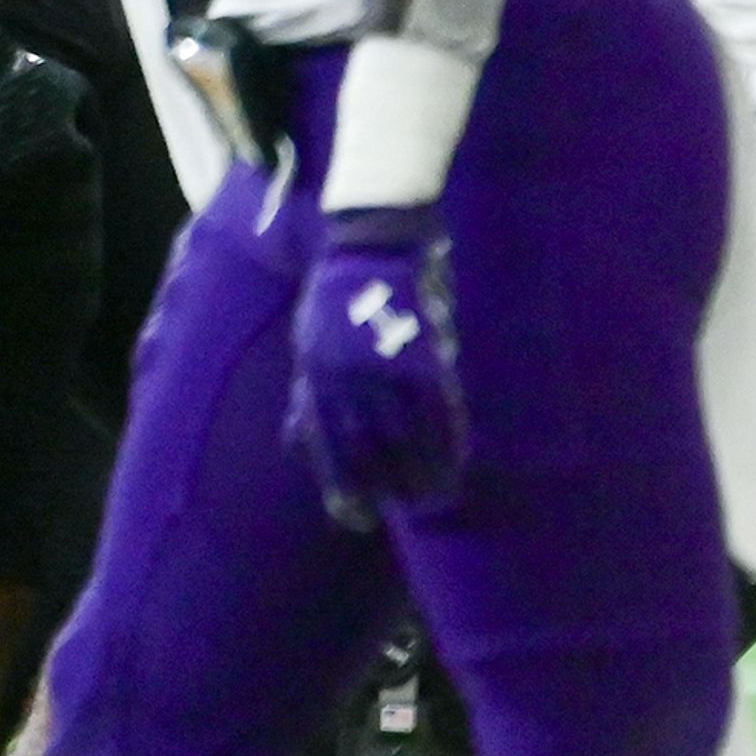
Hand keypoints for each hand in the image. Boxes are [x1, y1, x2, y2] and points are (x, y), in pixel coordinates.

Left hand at [284, 206, 465, 528]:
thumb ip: (307, 398)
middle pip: (371, 450)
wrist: (372, 237)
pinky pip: (440, 406)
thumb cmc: (335, 291)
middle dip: (389, 486)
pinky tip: (459, 457)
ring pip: (409, 434)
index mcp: (317, 379)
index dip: (343, 491)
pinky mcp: (423, 352)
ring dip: (424, 471)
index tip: (358, 518)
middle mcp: (347, 380)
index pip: (329, 450)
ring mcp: (386, 367)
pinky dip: (450, 436)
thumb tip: (297, 445)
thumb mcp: (307, 345)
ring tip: (437, 496)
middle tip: (407, 509)